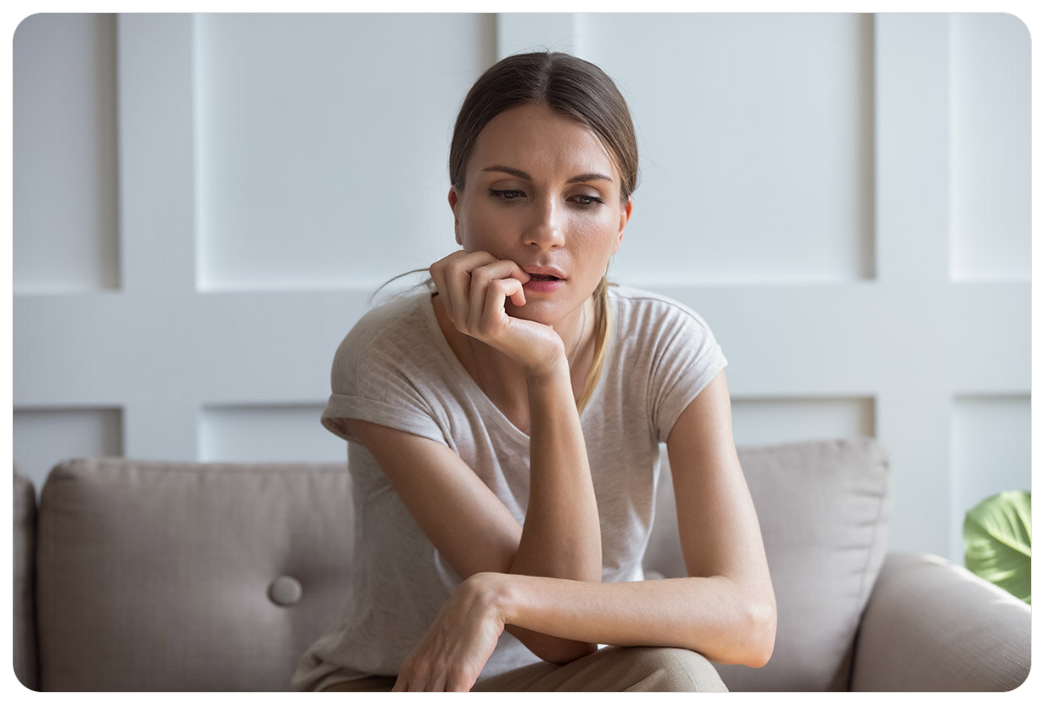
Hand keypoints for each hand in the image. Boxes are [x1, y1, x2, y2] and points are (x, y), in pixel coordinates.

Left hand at [393, 574, 504, 691]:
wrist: (479, 602)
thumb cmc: (461, 626)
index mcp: (411, 668)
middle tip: (435, 695)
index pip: (394, 700)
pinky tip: (460, 694)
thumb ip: (427, 672)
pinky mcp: (460, 676)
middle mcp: (420, 673)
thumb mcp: (435, 651)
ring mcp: (438, 675)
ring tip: (449, 692)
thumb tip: (426, 687)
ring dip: (439, 700)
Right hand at [429, 251, 565, 376]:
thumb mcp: (495, 296)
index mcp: (454, 308)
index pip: (438, 268)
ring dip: (507, 268)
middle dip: (485, 257)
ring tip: (521, 282)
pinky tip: (521, 298)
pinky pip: (496, 286)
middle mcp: (458, 317)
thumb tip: (476, 251)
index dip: (464, 256)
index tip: (490, 266)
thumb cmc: (524, 320)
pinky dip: (514, 283)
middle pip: (454, 267)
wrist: (542, 355)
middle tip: (508, 270)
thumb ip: (480, 277)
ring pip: (480, 274)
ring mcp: (472, 323)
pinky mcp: (491, 326)